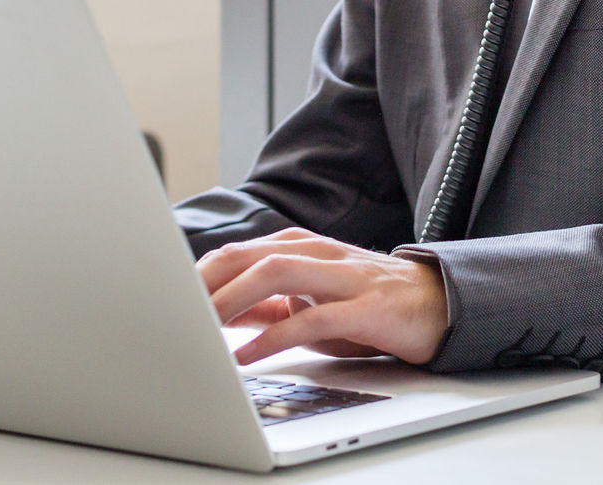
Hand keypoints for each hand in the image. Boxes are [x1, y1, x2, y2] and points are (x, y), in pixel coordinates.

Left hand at [198, 228, 449, 366]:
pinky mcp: (365, 306)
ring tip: (204, 328)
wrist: (438, 304)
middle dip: (206, 283)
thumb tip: (220, 315)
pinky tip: (251, 354)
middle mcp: (318, 253)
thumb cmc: (367, 304)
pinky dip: (276, 335)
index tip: (165, 299)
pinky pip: (312, 317)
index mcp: (300, 247)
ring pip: (276, 274)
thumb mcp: (311, 301)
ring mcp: (343, 276)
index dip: (198, 274)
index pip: (237, 253)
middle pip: (248, 256)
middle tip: (173, 312)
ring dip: (234, 301)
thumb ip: (269, 304)